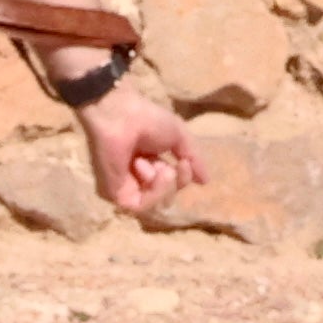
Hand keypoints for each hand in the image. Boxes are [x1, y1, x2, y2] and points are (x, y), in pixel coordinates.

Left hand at [71, 82, 210, 216]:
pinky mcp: (116, 196)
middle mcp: (137, 178)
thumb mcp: (180, 137)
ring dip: (164, 185)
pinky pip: (142, 206)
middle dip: (175, 183)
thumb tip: (205, 181)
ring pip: (156, 205)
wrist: (123, 115)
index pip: (172, 186)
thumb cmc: (147, 119)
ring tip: (157, 165)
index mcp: (149, 164)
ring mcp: (125, 188)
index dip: (182, 178)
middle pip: (166, 198)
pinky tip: (151, 173)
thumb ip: (193, 159)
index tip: (184, 162)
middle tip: (172, 165)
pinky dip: (154, 192)